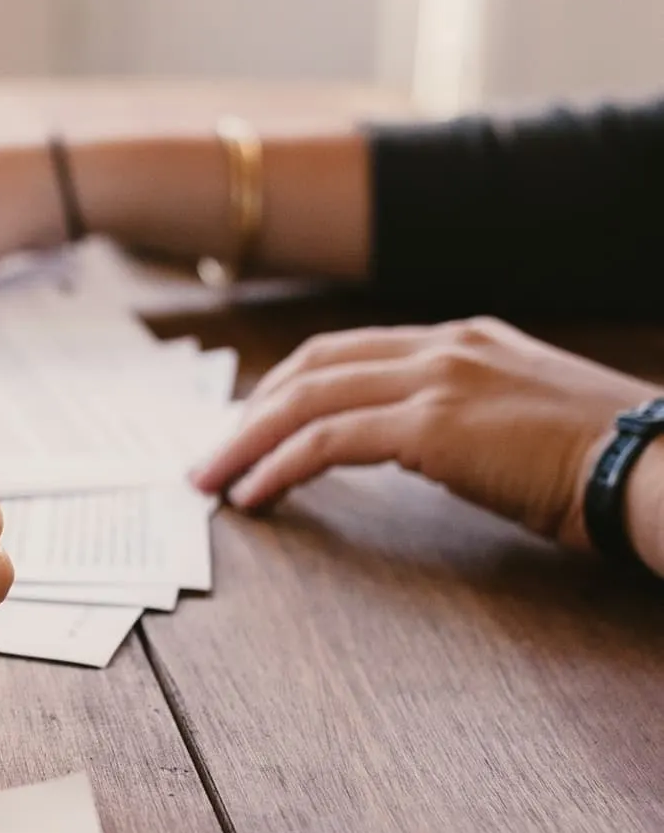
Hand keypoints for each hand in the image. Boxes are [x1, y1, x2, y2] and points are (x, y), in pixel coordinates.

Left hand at [193, 318, 653, 546]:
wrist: (658, 468)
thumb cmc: (606, 461)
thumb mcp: (524, 418)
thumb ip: (465, 416)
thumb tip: (415, 446)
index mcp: (463, 338)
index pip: (348, 352)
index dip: (289, 387)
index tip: (253, 424)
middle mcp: (442, 346)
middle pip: (312, 367)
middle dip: (251, 410)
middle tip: (214, 454)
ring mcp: (437, 379)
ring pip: (305, 399)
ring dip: (246, 441)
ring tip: (213, 480)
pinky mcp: (433, 426)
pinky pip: (326, 442)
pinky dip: (278, 465)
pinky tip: (255, 493)